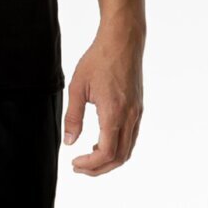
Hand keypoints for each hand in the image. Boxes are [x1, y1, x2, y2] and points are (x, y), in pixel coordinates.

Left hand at [63, 22, 143, 175]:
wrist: (122, 40)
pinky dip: (118, 146)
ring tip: (89, 155)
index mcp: (114, 112)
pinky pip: (131, 136)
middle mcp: (130, 116)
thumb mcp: (78, 86)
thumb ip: (73, 116)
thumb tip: (69, 142)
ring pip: (127, 149)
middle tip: (79, 166)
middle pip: (119, 157)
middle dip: (99, 167)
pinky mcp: (138, 108)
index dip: (91, 164)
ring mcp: (137, 113)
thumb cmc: (99, 58)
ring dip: (109, 159)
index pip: (106, 152)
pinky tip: (102, 139)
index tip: (75, 163)